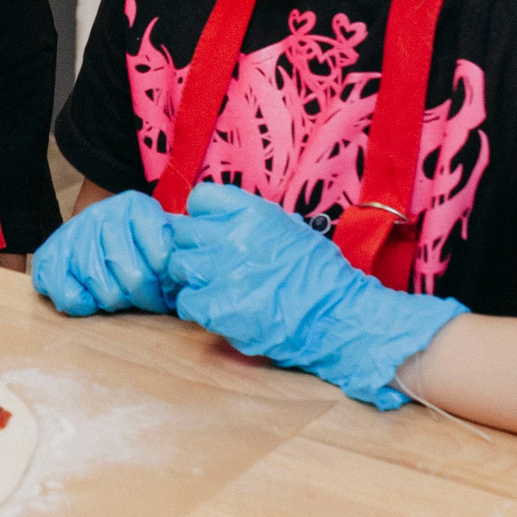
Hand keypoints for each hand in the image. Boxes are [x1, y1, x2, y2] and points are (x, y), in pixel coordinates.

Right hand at [32, 191, 178, 315]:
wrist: (94, 226)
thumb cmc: (136, 241)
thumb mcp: (162, 235)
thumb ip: (177, 255)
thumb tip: (187, 287)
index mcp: (136, 206)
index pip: (161, 256)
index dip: (168, 281)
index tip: (168, 285)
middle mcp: (103, 214)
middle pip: (135, 277)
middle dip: (145, 297)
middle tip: (146, 298)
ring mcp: (74, 233)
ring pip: (106, 291)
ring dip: (115, 301)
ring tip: (119, 293)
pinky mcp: (50, 255)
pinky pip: (70, 295)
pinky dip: (83, 305)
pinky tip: (90, 297)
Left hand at [164, 183, 467, 409]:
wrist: (338, 318)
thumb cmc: (319, 275)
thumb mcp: (288, 229)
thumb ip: (249, 221)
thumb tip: (218, 220)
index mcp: (252, 213)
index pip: (201, 198)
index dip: (203, 216)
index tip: (211, 231)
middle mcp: (232, 236)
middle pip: (183, 231)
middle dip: (193, 247)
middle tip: (210, 263)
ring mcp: (221, 272)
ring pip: (178, 265)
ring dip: (191, 277)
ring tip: (214, 288)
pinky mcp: (215, 307)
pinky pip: (184, 299)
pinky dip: (196, 306)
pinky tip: (218, 309)